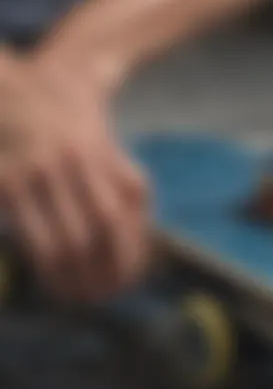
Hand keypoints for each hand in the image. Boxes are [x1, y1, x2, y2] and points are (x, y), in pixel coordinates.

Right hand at [0, 51, 148, 302]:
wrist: (25, 90)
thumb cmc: (75, 125)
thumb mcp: (110, 147)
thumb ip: (128, 185)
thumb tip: (143, 236)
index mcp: (98, 153)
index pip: (117, 217)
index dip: (125, 254)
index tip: (128, 281)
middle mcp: (66, 164)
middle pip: (89, 235)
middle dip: (98, 273)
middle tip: (102, 297)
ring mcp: (31, 173)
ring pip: (54, 243)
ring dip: (67, 279)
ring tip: (76, 296)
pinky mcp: (2, 185)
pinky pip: (24, 234)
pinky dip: (39, 264)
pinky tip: (50, 277)